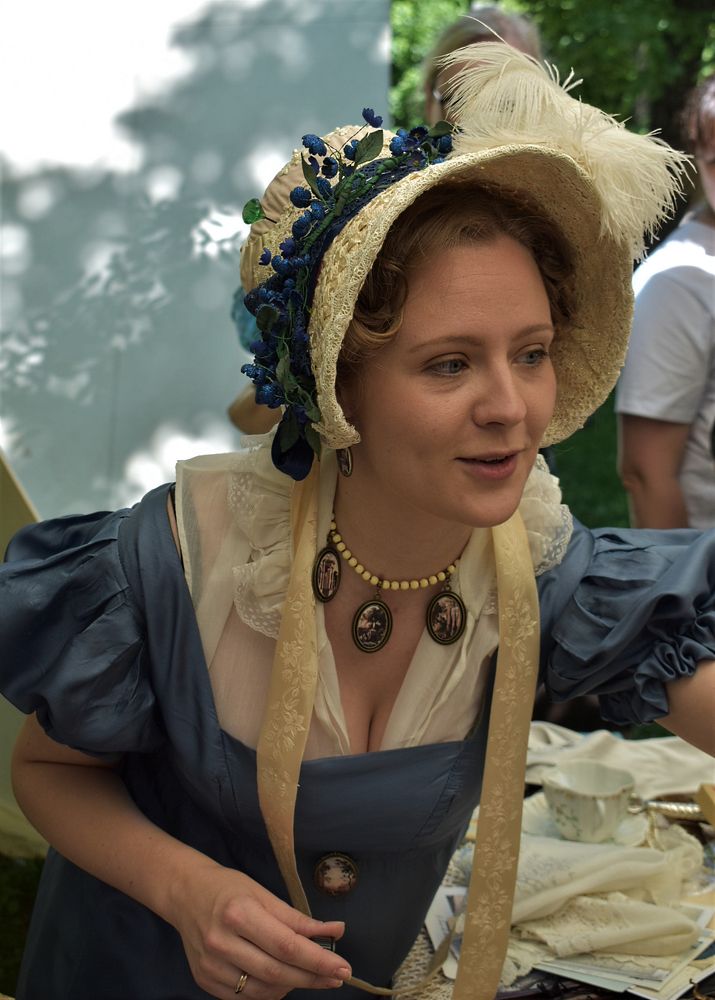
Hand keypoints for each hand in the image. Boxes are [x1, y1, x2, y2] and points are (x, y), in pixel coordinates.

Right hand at [170, 861, 350, 997]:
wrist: (185, 893)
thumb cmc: (228, 889)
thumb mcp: (263, 894)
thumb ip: (298, 919)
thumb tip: (335, 931)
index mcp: (239, 914)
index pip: (287, 946)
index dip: (318, 960)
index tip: (343, 968)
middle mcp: (222, 942)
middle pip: (277, 972)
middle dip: (312, 978)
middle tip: (337, 977)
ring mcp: (210, 965)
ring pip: (262, 990)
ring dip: (292, 986)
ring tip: (309, 975)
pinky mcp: (204, 980)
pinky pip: (245, 996)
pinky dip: (269, 991)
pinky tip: (281, 980)